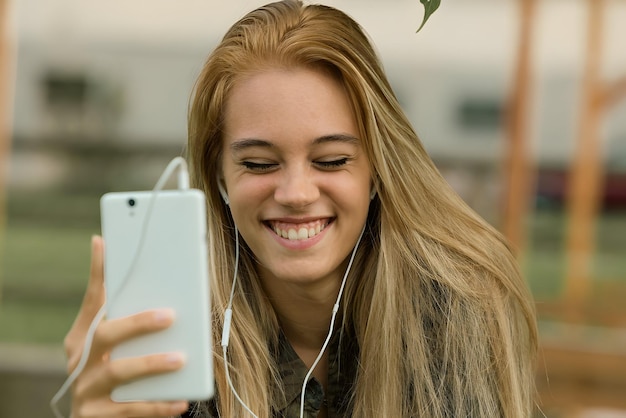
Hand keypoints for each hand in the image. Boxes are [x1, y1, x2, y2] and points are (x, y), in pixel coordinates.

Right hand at [64, 236, 188, 416]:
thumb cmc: (110, 374)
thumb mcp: (110, 345)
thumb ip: (121, 311)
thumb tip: (121, 259)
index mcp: (83, 340)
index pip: (92, 301)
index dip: (98, 273)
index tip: (104, 243)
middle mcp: (79, 363)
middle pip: (105, 336)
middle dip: (137, 322)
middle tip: (169, 315)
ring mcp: (86, 391)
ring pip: (117, 373)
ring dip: (150, 364)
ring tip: (180, 360)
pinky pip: (130, 411)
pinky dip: (157, 406)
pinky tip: (181, 401)